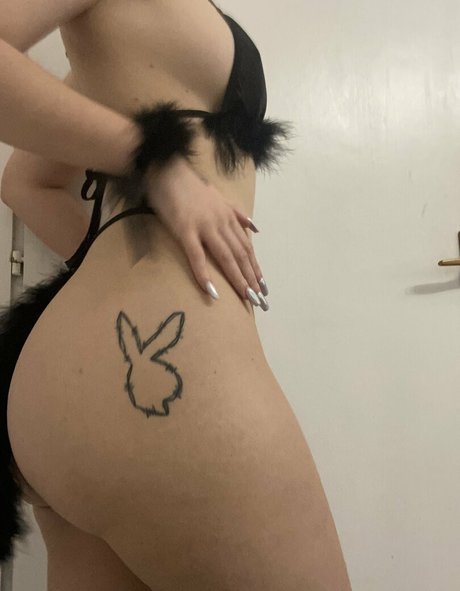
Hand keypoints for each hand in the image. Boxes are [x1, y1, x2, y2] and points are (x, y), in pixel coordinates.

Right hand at [144, 155, 268, 308]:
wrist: (166, 169)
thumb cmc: (188, 185)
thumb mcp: (218, 196)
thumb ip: (236, 213)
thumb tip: (254, 227)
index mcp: (228, 216)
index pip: (246, 246)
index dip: (255, 266)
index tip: (262, 285)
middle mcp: (221, 222)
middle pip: (240, 254)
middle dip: (251, 277)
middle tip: (259, 298)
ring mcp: (204, 226)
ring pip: (225, 257)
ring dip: (237, 278)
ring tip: (245, 297)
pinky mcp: (185, 229)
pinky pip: (197, 255)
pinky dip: (204, 274)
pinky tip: (211, 291)